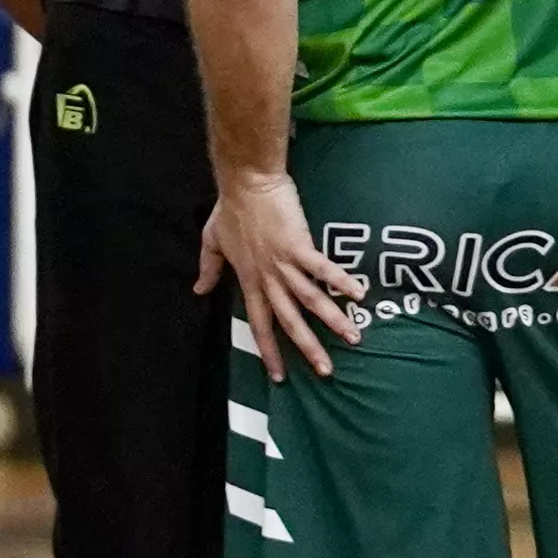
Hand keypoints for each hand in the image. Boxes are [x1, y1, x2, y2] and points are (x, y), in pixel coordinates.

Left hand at [199, 168, 368, 379]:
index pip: (259, 324)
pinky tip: (358, 295)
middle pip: (289, 321)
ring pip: (309, 300)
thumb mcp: (212, 242)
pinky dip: (340, 281)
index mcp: (249, 280)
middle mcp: (267, 278)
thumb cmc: (230, 209)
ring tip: (353, 339)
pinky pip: (322, 268)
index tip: (279, 376)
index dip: (269, 351)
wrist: (245, 182)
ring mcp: (283, 263)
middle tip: (325, 372)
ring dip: (332, 321)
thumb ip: (209, 269)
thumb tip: (199, 290)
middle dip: (307, 348)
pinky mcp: (298, 245)